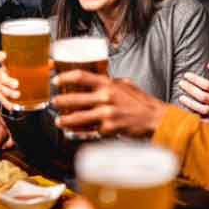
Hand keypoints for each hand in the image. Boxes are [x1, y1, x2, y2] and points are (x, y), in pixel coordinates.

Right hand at [0, 51, 53, 111]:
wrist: (28, 93)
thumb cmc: (29, 78)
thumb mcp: (36, 70)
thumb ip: (43, 66)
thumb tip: (50, 63)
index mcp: (9, 64)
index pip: (0, 56)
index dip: (1, 56)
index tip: (5, 57)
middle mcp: (3, 73)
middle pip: (0, 74)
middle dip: (7, 80)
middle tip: (16, 84)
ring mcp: (0, 84)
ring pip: (0, 87)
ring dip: (8, 92)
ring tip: (17, 95)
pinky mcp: (1, 94)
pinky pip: (0, 98)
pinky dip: (7, 103)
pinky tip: (14, 105)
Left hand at [52, 70, 166, 136]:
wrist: (154, 118)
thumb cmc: (140, 102)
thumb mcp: (125, 85)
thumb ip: (109, 83)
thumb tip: (96, 81)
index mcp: (108, 84)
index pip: (81, 76)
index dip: (65, 77)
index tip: (56, 81)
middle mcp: (106, 97)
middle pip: (74, 98)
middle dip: (60, 101)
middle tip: (54, 102)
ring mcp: (106, 114)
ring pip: (78, 117)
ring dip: (65, 120)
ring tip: (59, 121)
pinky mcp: (108, 128)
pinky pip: (89, 130)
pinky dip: (79, 132)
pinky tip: (73, 132)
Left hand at [178, 56, 208, 123]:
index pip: (207, 85)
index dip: (195, 79)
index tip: (186, 75)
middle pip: (203, 97)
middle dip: (190, 90)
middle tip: (181, 83)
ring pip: (203, 110)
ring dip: (190, 103)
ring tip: (181, 97)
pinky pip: (203, 121)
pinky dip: (194, 117)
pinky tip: (185, 111)